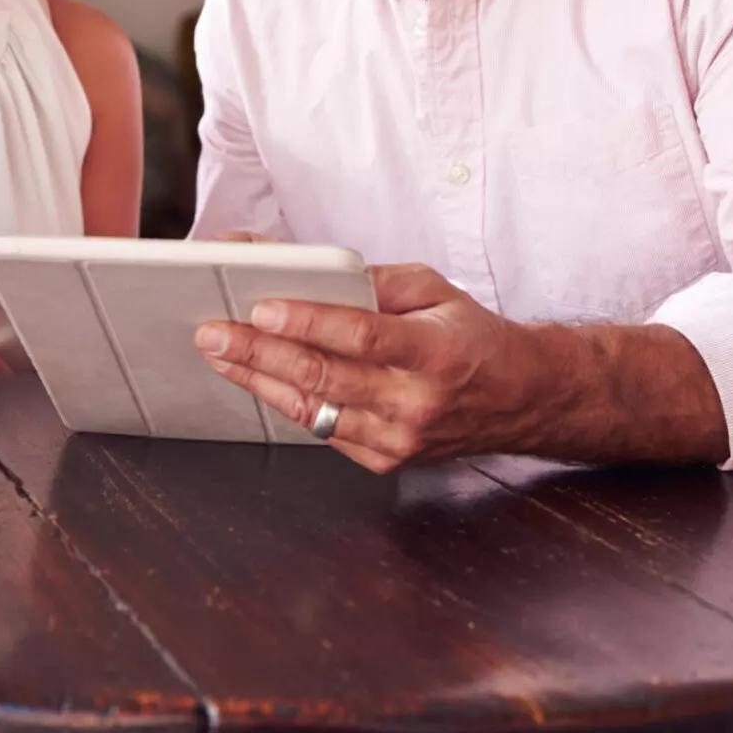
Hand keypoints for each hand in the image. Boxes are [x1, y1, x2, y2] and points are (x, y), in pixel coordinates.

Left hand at [193, 263, 522, 472]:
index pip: (361, 336)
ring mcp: (400, 439)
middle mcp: (416, 402)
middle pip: (325, 378)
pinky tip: (257, 381)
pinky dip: (287, 404)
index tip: (261, 307)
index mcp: (434, 351)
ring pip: (314, 411)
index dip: (308, 322)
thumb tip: (311, 271)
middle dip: (259, 352)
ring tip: (220, 354)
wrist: (520, 398)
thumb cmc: (471, 336)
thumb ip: (376, 282)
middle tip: (213, 332)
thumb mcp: (435, 290)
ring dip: (258, 381)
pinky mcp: (387, 460)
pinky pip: (324, 432)